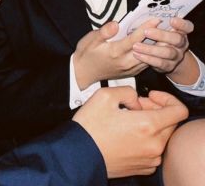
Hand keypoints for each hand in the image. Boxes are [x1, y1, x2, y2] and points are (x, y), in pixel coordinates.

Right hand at [73, 19, 158, 88]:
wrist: (83, 73)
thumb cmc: (86, 55)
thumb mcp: (90, 40)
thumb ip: (104, 32)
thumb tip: (116, 24)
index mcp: (115, 52)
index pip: (135, 39)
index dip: (146, 28)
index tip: (155, 19)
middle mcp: (125, 62)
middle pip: (147, 49)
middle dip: (158, 37)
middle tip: (167, 27)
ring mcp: (129, 69)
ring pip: (150, 57)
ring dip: (158, 47)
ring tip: (166, 36)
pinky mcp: (131, 73)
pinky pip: (146, 63)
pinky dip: (153, 55)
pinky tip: (156, 47)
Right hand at [73, 87, 188, 178]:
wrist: (79, 154)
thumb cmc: (89, 127)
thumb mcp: (104, 95)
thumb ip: (127, 90)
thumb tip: (135, 100)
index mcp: (147, 125)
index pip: (179, 111)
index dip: (167, 98)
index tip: (151, 96)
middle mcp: (153, 145)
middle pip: (171, 122)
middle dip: (156, 110)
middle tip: (135, 105)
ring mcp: (150, 158)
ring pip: (162, 136)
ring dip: (151, 124)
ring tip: (128, 119)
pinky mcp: (143, 167)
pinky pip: (154, 149)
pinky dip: (146, 139)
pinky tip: (127, 134)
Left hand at [132, 17, 195, 77]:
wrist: (162, 57)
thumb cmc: (157, 38)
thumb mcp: (157, 29)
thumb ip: (153, 24)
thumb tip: (148, 18)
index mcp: (180, 31)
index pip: (187, 26)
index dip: (181, 23)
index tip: (171, 20)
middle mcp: (181, 43)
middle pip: (177, 39)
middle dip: (161, 35)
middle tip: (146, 32)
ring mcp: (176, 55)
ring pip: (168, 52)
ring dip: (150, 49)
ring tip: (136, 46)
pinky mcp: (169, 66)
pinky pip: (160, 63)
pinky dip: (148, 58)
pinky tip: (138, 54)